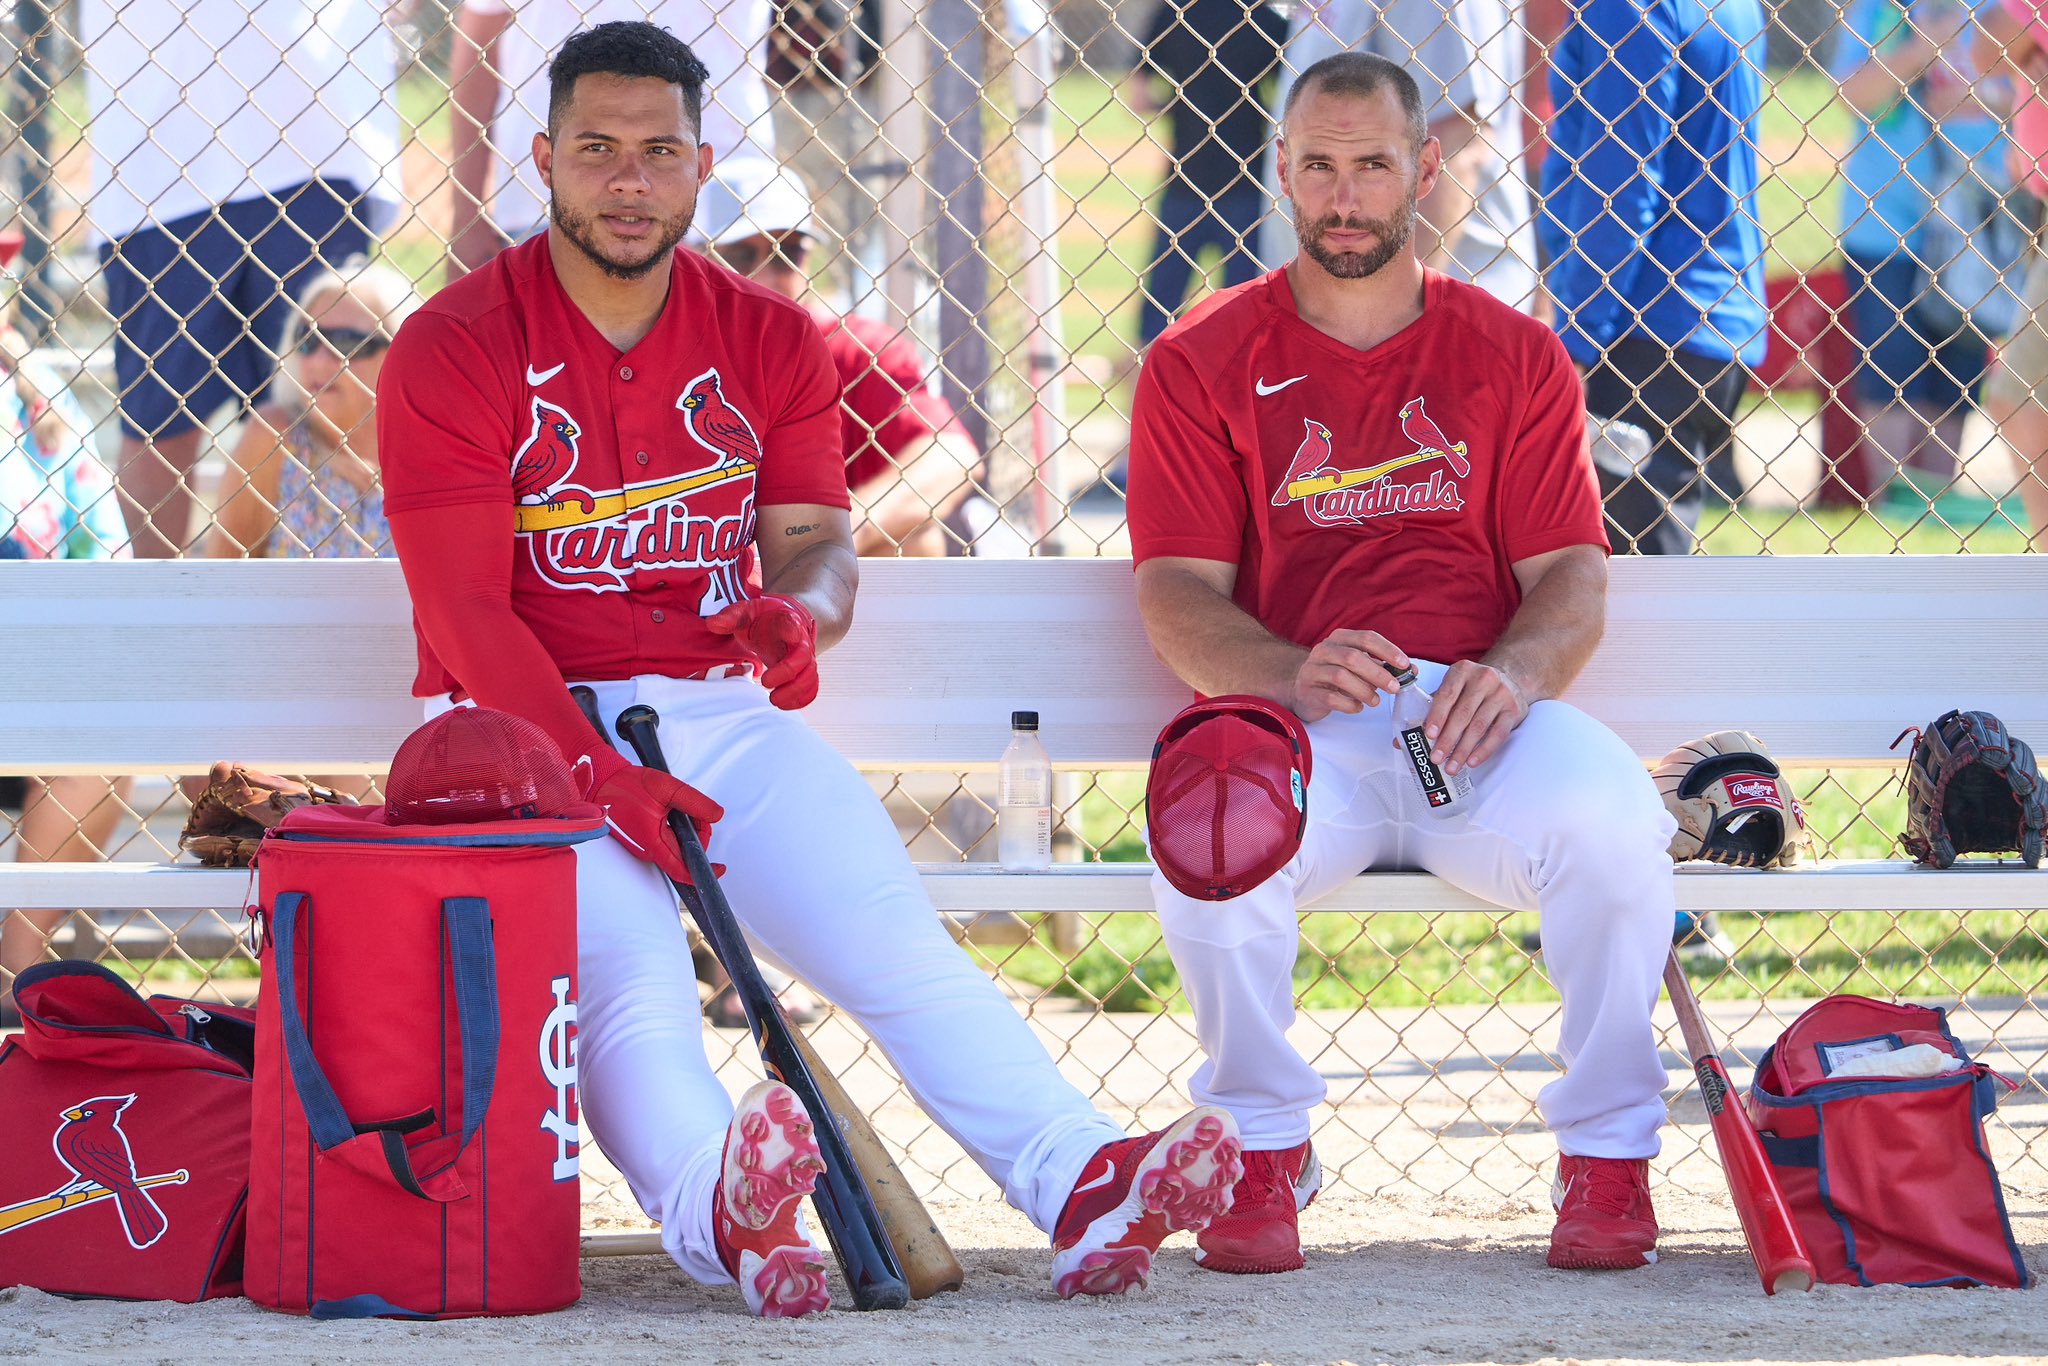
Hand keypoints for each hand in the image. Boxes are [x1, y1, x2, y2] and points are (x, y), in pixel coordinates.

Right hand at [589, 763, 723, 885]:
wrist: (603, 782)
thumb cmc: (626, 786)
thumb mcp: (666, 788)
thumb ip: (694, 802)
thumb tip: (716, 814)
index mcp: (653, 843)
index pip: (682, 870)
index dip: (702, 872)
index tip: (719, 869)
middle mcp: (648, 849)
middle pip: (684, 855)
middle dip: (698, 836)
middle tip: (696, 813)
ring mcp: (644, 845)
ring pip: (677, 846)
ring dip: (687, 830)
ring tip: (678, 807)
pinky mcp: (643, 839)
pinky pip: (667, 839)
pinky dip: (676, 828)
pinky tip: (671, 812)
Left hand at [707, 594, 819, 709]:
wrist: (779, 620)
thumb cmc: (762, 616)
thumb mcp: (746, 610)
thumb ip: (731, 616)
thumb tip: (713, 624)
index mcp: (788, 623)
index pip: (795, 632)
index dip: (790, 648)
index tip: (771, 662)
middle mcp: (802, 642)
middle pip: (806, 661)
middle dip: (789, 677)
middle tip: (765, 684)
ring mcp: (805, 658)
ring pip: (811, 678)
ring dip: (795, 693)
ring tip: (773, 701)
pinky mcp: (803, 672)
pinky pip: (811, 688)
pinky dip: (800, 700)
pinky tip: (782, 704)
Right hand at [1290, 629, 1409, 723]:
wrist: (1303, 689)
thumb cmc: (1337, 675)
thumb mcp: (1360, 666)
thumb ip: (1383, 666)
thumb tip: (1412, 671)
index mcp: (1340, 639)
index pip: (1366, 638)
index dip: (1387, 650)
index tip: (1404, 664)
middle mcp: (1324, 650)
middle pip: (1353, 657)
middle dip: (1378, 673)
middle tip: (1394, 687)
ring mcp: (1313, 670)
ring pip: (1341, 676)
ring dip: (1364, 690)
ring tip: (1375, 701)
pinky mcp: (1308, 692)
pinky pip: (1331, 698)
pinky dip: (1349, 705)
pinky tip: (1358, 707)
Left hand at [1420, 661, 1530, 775]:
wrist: (1509, 678)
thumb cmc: (1471, 689)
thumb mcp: (1451, 690)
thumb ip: (1428, 710)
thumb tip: (1400, 741)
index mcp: (1461, 671)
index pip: (1447, 695)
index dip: (1437, 716)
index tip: (1427, 735)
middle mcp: (1483, 679)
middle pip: (1462, 713)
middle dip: (1448, 739)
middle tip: (1435, 758)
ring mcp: (1501, 694)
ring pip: (1479, 726)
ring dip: (1463, 750)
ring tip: (1451, 767)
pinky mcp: (1514, 709)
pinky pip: (1498, 734)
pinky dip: (1484, 750)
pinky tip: (1471, 762)